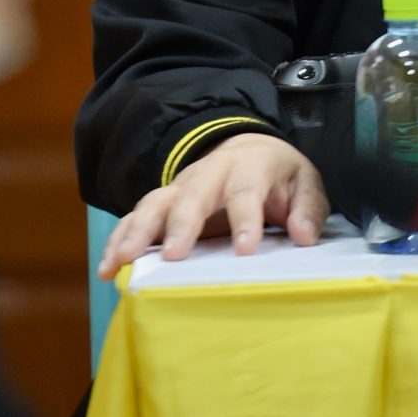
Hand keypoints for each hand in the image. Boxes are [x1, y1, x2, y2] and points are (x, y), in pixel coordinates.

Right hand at [96, 133, 326, 275]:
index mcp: (248, 167)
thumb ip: (308, 208)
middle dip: (182, 224)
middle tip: (174, 255)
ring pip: (154, 204)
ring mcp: (180, 188)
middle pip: (192, 194)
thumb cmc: (278, 175)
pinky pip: (135, 219)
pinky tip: (109, 267)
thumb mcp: (305, 183)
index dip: (245, 220)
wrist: (248, 149)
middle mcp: (208, 173)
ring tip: (124, 261)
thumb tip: (303, 235)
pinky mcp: (163, 205)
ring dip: (138, 231)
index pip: (245, 191)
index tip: (245, 250)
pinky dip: (119, 240)